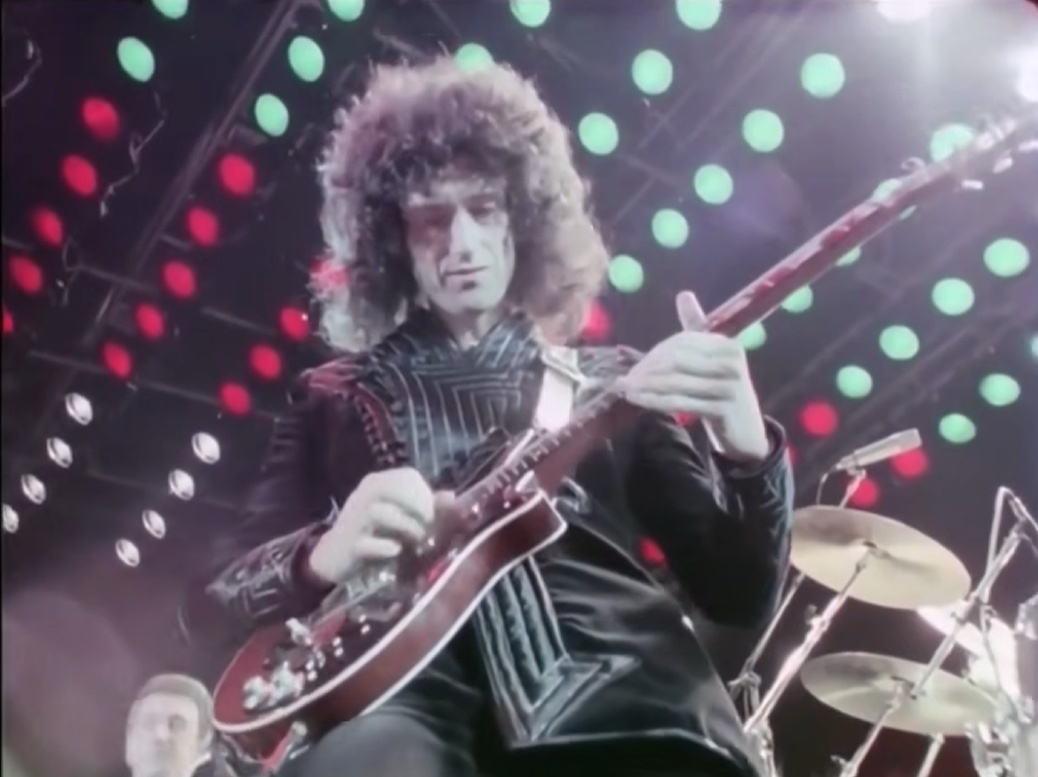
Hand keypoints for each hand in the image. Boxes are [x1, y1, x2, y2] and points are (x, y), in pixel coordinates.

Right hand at [309, 467, 452, 583]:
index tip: (433, 515)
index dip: (425, 494)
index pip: (407, 476)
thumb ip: (426, 505)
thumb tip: (452, 496)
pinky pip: (366, 543)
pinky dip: (383, 546)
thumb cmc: (375, 532)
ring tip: (417, 541)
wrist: (335, 556)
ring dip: (405, 527)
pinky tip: (395, 551)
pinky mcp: (349, 545)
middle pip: (393, 487)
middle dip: (418, 506)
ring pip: (379, 512)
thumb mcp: (401, 516)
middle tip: (429, 526)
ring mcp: (354, 519)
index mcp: (378, 482)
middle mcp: (364, 495)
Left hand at [617, 291, 770, 461]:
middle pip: (677, 360)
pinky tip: (639, 401)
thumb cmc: (722, 390)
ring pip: (676, 382)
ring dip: (646, 386)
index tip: (634, 366)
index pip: (683, 342)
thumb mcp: (711, 358)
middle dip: (648, 369)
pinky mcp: (722, 409)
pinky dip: (655, 401)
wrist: (745, 431)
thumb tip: (684, 294)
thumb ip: (696, 327)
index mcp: (727, 345)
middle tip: (626, 379)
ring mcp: (729, 386)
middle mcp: (731, 362)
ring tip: (625, 389)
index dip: (655, 353)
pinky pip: (680, 402)